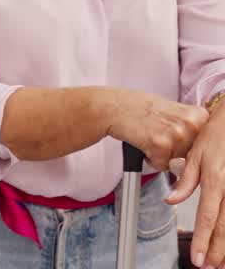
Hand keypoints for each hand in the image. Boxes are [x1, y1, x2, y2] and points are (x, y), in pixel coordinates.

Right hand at [106, 90, 206, 169]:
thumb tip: (199, 148)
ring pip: (178, 162)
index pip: (205, 144)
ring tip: (151, 139)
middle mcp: (190, 124)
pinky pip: (162, 166)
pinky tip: (144, 145)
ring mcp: (176, 134)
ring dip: (164, 157)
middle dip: (178, 153)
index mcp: (197, 115)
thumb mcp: (174, 110)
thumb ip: (191, 127)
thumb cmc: (140, 108)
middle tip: (163, 139)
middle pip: (193, 154)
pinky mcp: (160, 145)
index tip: (181, 143)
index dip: (190, 146)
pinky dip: (152, 160)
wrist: (114, 107)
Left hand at [167, 106, 224, 267]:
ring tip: (220, 262)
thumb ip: (186, 180)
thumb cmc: (217, 136)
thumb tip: (172, 199)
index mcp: (215, 181)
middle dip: (217, 250)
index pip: (207, 217)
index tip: (196, 257)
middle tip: (208, 266)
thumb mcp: (196, 154)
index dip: (201, 239)